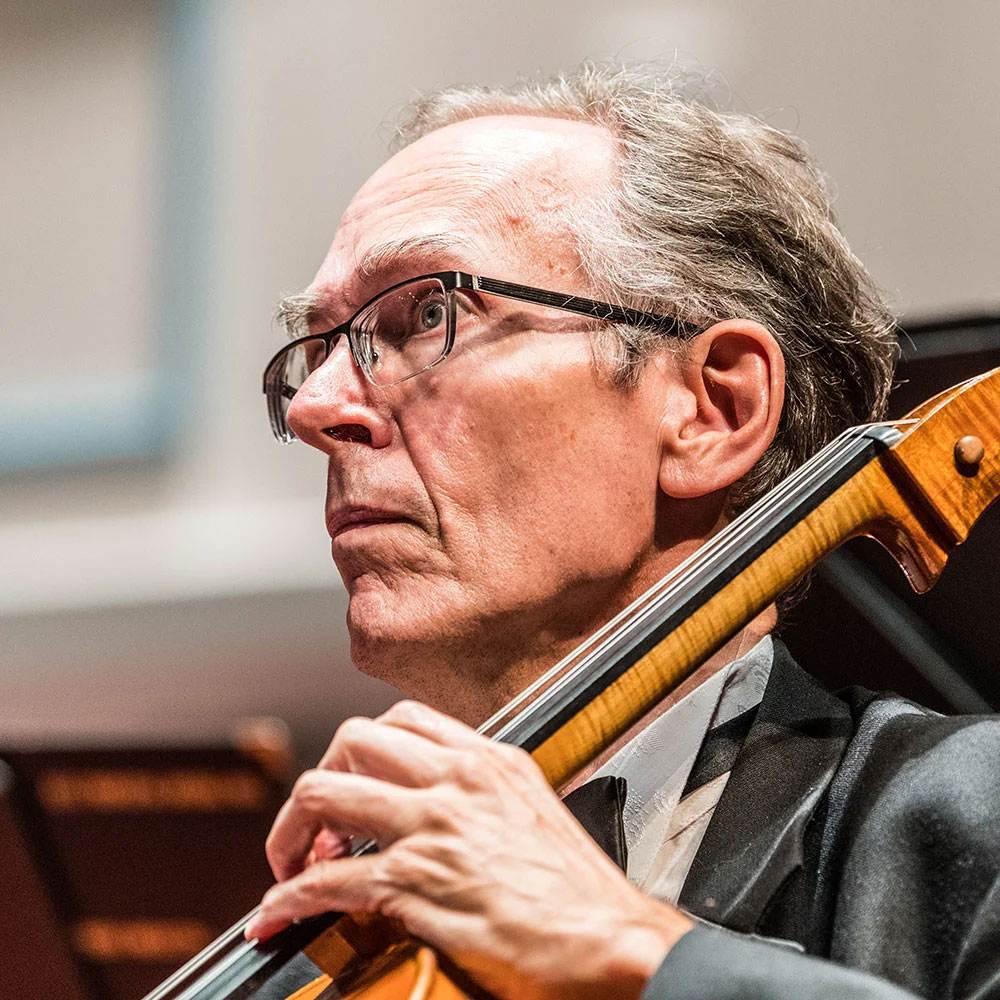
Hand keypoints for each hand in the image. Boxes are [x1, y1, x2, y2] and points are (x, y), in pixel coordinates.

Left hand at [245, 700, 692, 999]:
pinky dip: (289, 897)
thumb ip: (481, 794)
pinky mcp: (418, 884)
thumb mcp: (532, 809)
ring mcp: (434, 828)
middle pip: (351, 740)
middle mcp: (457, 780)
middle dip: (317, 780)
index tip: (353, 784)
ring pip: (325, 794)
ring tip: (287, 865)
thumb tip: (431, 804)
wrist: (612, 939)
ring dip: (289, 832)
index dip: (361, 749)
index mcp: (488, 760)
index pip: (401, 718)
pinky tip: (279, 914)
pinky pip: (328, 879)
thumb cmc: (580, 888)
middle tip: (315, 826)